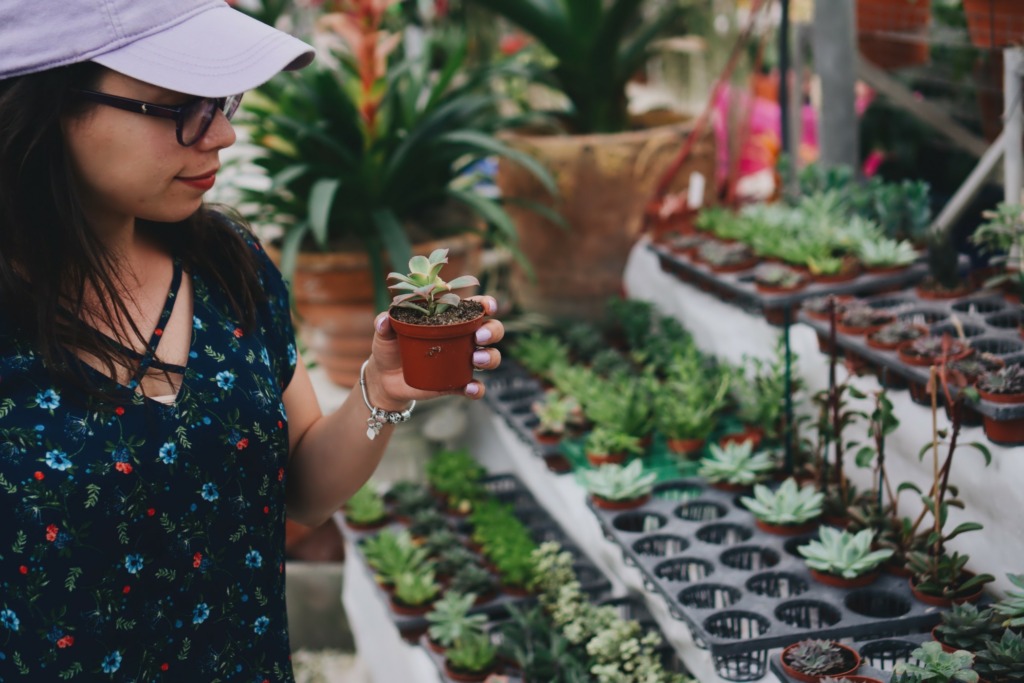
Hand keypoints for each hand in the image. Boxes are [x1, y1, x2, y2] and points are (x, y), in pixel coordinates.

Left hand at [368, 296, 503, 406]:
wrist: (384, 378)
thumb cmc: (390, 347)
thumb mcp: (385, 332)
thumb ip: (384, 322)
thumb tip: (385, 320)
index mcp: (450, 319)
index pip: (474, 308)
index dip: (487, 304)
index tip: (488, 306)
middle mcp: (463, 338)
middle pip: (491, 330)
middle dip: (492, 331)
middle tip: (479, 336)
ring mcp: (462, 362)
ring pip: (490, 357)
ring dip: (490, 357)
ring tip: (477, 359)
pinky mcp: (457, 384)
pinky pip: (474, 387)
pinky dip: (477, 388)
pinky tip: (470, 388)